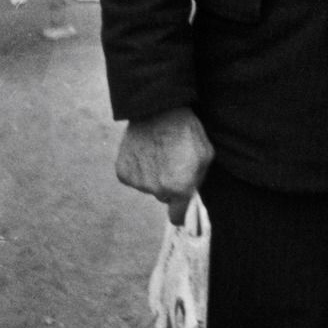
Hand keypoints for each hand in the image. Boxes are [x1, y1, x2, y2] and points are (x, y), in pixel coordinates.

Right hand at [115, 107, 214, 222]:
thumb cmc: (186, 130)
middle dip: (169, 185)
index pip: (178, 217)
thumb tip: (192, 195)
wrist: (158, 110)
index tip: (181, 207)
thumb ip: (199, 179)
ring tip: (158, 152)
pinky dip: (138, 169)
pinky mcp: (123, 173)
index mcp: (179, 188)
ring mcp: (138, 182)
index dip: (181, 212)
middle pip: (164, 197)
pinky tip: (144, 152)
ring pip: (148, 186)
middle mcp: (157, 190)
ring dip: (153, 175)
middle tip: (172, 163)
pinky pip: (134, 178)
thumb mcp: (205, 154)